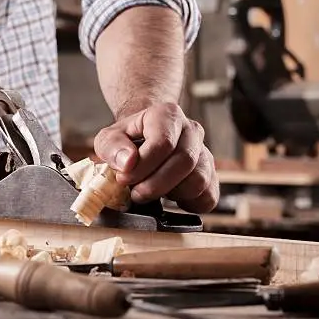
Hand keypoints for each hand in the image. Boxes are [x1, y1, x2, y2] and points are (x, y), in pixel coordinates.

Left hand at [94, 102, 218, 212]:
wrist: (144, 140)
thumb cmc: (127, 140)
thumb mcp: (108, 138)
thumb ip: (112, 146)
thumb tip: (127, 162)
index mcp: (167, 115)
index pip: (163, 143)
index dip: (142, 167)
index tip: (124, 179)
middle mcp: (192, 130)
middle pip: (184, 162)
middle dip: (155, 185)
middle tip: (135, 193)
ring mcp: (205, 153)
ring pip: (198, 181)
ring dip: (170, 194)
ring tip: (152, 190)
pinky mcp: (211, 176)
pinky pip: (208, 197)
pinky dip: (187, 204)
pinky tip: (170, 197)